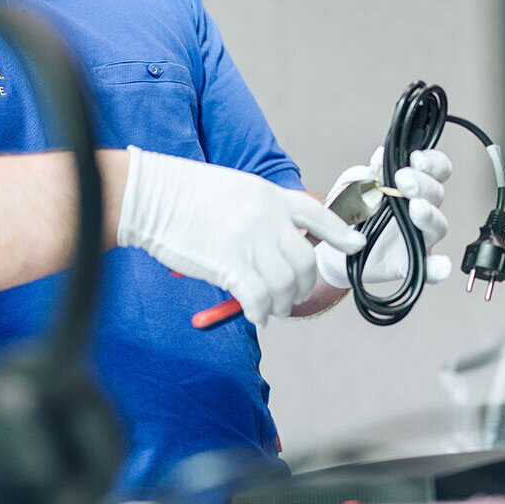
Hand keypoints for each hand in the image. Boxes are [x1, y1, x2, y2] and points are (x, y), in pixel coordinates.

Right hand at [116, 147, 365, 321]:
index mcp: (268, 196)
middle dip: (303, 286)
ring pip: (284, 285)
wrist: (149, 195)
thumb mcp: (233, 188)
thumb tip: (274, 242)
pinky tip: (255, 315)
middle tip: (292, 297)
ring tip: (272, 309)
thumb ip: (259, 211)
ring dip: (282, 304)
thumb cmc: (183, 191)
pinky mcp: (228, 265)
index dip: (340, 232)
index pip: (316, 215)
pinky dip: (261, 312)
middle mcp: (266, 218)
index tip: (355, 245)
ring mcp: (248, 241)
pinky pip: (258, 298)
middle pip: (304, 262)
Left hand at [315, 146, 453, 288]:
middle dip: (423, 184)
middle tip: (403, 180)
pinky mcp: (410, 264)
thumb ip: (363, 174)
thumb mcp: (349, 189)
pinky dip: (438, 268)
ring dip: (429, 215)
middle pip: (436, 193)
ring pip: (437, 225)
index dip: (431, 162)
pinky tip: (440, 266)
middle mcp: (419, 210)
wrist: (334, 249)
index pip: (433, 169)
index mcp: (408, 187)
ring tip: (416, 208)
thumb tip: (378, 158)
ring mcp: (418, 238)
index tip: (416, 158)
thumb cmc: (349, 214)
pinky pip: (429, 269)